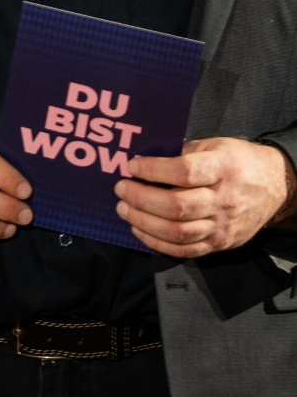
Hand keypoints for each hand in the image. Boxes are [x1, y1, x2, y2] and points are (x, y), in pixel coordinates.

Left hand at [115, 138, 296, 256]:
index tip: (132, 166)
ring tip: (123, 209)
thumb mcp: (213, 145)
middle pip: (177, 207)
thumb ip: (182, 153)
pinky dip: (157, 243)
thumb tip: (143, 162)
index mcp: (222, 169)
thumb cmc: (237, 161)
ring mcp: (222, 226)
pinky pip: (185, 250)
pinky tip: (139, 229)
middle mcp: (223, 200)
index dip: (154, 170)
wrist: (275, 187)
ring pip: (178, 232)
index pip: (184, 172)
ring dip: (143, 222)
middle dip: (141, 198)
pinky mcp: (220, 244)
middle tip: (120, 188)